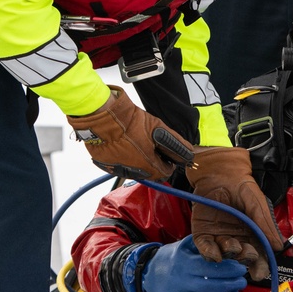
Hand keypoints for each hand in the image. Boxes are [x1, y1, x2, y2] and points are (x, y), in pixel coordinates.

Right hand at [67, 86, 192, 180]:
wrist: (103, 118)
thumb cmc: (130, 122)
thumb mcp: (157, 128)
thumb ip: (174, 144)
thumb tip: (189, 153)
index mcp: (149, 165)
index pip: (165, 172)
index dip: (168, 162)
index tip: (165, 154)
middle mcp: (134, 172)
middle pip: (150, 173)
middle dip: (154, 162)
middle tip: (150, 147)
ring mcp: (119, 169)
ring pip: (135, 171)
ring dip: (139, 162)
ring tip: (135, 144)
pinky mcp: (106, 165)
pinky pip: (120, 166)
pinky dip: (123, 160)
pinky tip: (122, 146)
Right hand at [140, 237, 246, 291]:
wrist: (150, 278)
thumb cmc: (172, 260)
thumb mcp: (183, 246)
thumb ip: (203, 243)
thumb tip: (226, 244)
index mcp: (184, 265)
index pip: (212, 269)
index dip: (230, 269)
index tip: (240, 268)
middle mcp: (182, 283)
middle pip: (214, 286)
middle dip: (232, 284)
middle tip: (242, 280)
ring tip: (236, 291)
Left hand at [186, 145, 284, 281]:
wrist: (219, 172)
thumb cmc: (241, 186)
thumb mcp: (258, 204)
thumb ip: (266, 225)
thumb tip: (278, 247)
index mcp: (252, 234)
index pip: (258, 255)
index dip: (260, 265)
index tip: (260, 272)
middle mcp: (236, 238)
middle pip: (242, 258)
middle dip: (246, 260)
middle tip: (247, 255)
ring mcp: (219, 237)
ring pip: (224, 255)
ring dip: (229, 254)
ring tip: (233, 245)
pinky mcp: (203, 234)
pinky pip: (205, 249)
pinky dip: (209, 253)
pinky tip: (215, 254)